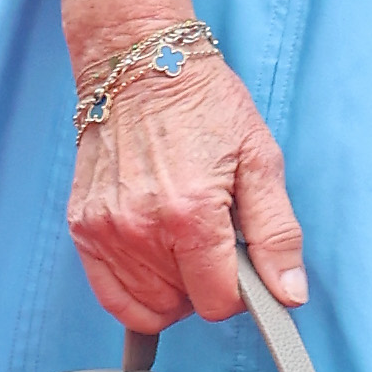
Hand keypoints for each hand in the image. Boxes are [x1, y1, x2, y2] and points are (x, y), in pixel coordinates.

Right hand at [67, 37, 307, 338]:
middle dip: (203, 287)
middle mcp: (141, 227)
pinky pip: (109, 295)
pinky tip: (152, 261)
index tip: (239, 262)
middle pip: (180, 306)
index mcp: (191, 213)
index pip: (217, 302)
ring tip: (180, 244)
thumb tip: (289, 294)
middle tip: (211, 242)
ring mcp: (105, 229)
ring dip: (169, 290)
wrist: (140, 64)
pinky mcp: (82, 227)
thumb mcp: (260, 160)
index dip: (238, 291)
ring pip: (144, 306)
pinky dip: (133, 292)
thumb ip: (277, 234)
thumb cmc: (202, 105)